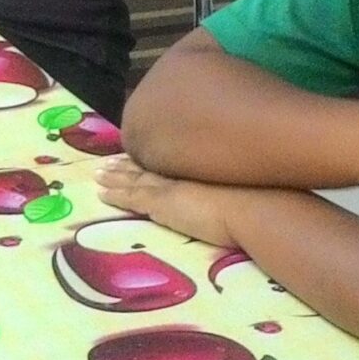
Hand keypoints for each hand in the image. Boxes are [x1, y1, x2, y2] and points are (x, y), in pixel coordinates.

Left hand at [96, 157, 254, 250]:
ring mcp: (170, 188)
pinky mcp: (161, 204)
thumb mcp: (244, 186)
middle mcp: (182, 174)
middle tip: (108, 160)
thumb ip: (235, 189)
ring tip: (98, 173)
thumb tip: (242, 195)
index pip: (169, 164)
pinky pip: (132, 198)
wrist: (253, 204)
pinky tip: (101, 194)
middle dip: (127, 164)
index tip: (138, 155)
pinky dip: (115, 195)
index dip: (152, 160)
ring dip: (115, 176)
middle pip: (148, 168)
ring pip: (134, 180)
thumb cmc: (260, 199)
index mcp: (199, 170)